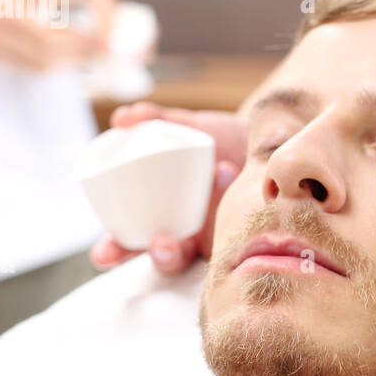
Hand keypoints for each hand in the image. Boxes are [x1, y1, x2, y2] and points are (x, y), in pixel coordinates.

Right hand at [0, 0, 100, 70]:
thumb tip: (74, 5)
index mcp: (8, 15)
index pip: (48, 36)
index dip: (74, 40)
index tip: (95, 36)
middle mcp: (3, 37)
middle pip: (47, 56)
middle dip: (76, 54)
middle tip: (97, 48)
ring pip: (40, 67)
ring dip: (66, 63)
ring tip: (85, 54)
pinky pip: (29, 68)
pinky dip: (51, 65)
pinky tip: (65, 57)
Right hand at [89, 102, 247, 274]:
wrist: (272, 138)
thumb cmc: (220, 140)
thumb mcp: (190, 128)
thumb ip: (157, 120)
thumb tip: (122, 118)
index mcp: (160, 214)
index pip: (128, 241)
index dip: (112, 252)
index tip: (102, 256)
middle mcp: (188, 231)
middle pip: (165, 256)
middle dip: (159, 256)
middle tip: (161, 242)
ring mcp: (218, 235)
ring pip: (202, 254)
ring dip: (198, 243)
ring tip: (200, 214)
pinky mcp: (245, 232)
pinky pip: (235, 230)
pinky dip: (225, 198)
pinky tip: (223, 171)